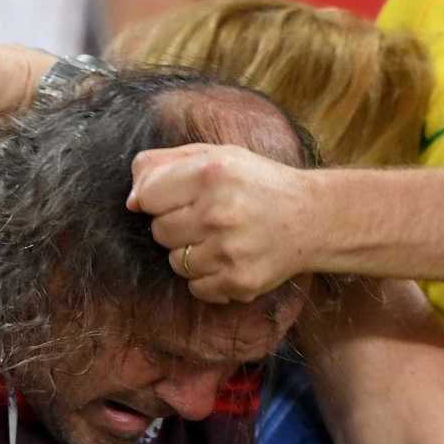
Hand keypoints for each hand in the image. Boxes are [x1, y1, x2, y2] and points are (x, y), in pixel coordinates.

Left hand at [127, 143, 319, 302]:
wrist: (312, 218)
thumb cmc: (258, 183)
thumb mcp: (217, 155)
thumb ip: (165, 164)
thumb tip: (131, 200)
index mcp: (211, 172)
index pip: (146, 196)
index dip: (157, 198)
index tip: (177, 197)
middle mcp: (218, 212)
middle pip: (159, 231)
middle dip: (176, 225)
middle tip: (208, 217)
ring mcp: (228, 251)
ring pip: (176, 262)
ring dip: (192, 253)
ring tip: (221, 238)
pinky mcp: (238, 282)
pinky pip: (196, 288)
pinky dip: (208, 277)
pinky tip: (230, 258)